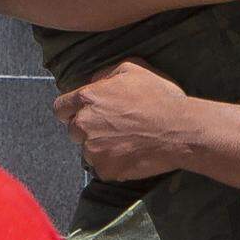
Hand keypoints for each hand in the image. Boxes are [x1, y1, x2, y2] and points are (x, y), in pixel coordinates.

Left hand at [54, 61, 188, 180]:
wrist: (179, 130)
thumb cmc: (159, 97)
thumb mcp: (132, 69)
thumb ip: (105, 74)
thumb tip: (94, 82)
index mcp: (88, 98)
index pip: (60, 108)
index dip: (70, 111)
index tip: (81, 113)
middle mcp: (84, 124)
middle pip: (73, 131)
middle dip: (87, 129)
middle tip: (112, 129)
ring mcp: (93, 150)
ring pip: (88, 151)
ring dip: (101, 148)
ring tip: (126, 143)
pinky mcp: (105, 170)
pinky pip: (103, 168)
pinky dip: (113, 164)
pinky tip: (132, 155)